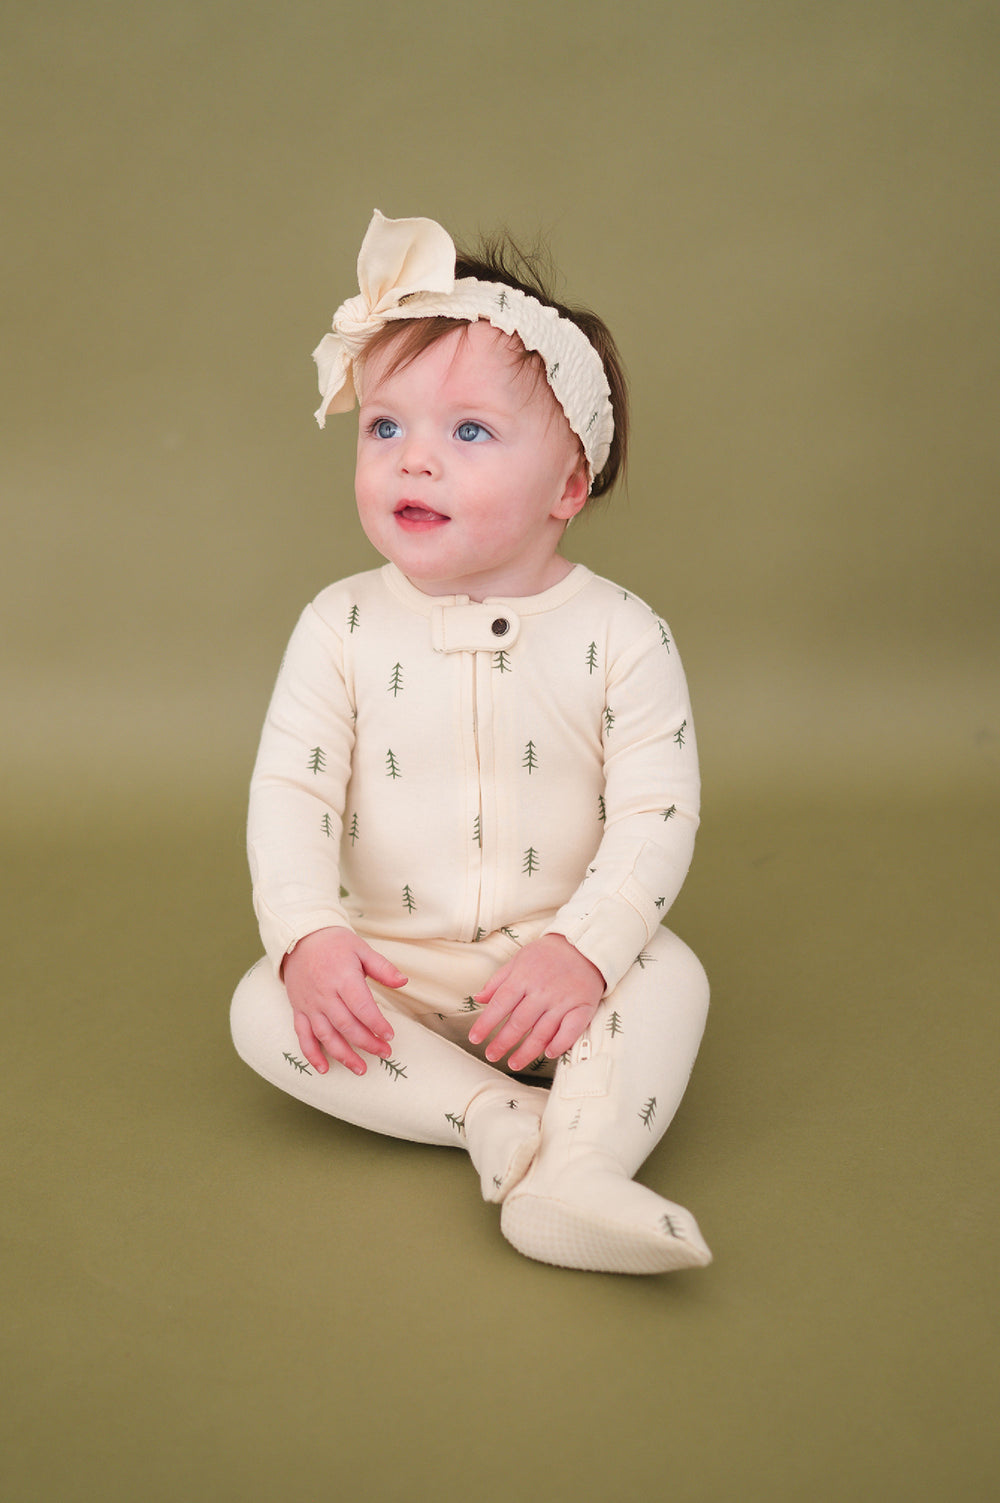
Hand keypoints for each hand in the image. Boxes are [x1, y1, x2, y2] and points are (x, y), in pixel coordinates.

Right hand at [282, 927, 406, 1075]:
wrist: (300, 938)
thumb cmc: (335, 944)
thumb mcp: (362, 949)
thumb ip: (383, 968)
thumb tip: (404, 982)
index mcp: (343, 978)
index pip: (362, 1007)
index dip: (376, 1025)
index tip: (390, 1036)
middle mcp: (325, 995)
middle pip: (347, 1026)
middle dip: (367, 1043)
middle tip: (384, 1054)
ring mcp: (310, 1005)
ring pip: (326, 1035)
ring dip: (343, 1055)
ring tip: (361, 1069)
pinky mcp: (298, 1010)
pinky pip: (303, 1036)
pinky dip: (312, 1054)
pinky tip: (323, 1069)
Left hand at [468, 934, 604, 1071]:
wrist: (586, 945)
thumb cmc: (548, 953)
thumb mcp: (520, 959)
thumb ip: (498, 980)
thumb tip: (478, 998)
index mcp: (524, 977)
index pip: (500, 1004)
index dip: (486, 1023)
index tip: (475, 1039)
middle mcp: (542, 991)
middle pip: (519, 1022)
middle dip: (503, 1042)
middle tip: (491, 1055)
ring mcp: (563, 1000)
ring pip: (543, 1031)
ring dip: (527, 1051)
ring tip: (513, 1063)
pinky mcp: (583, 1007)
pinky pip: (571, 1030)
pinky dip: (560, 1043)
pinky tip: (548, 1053)